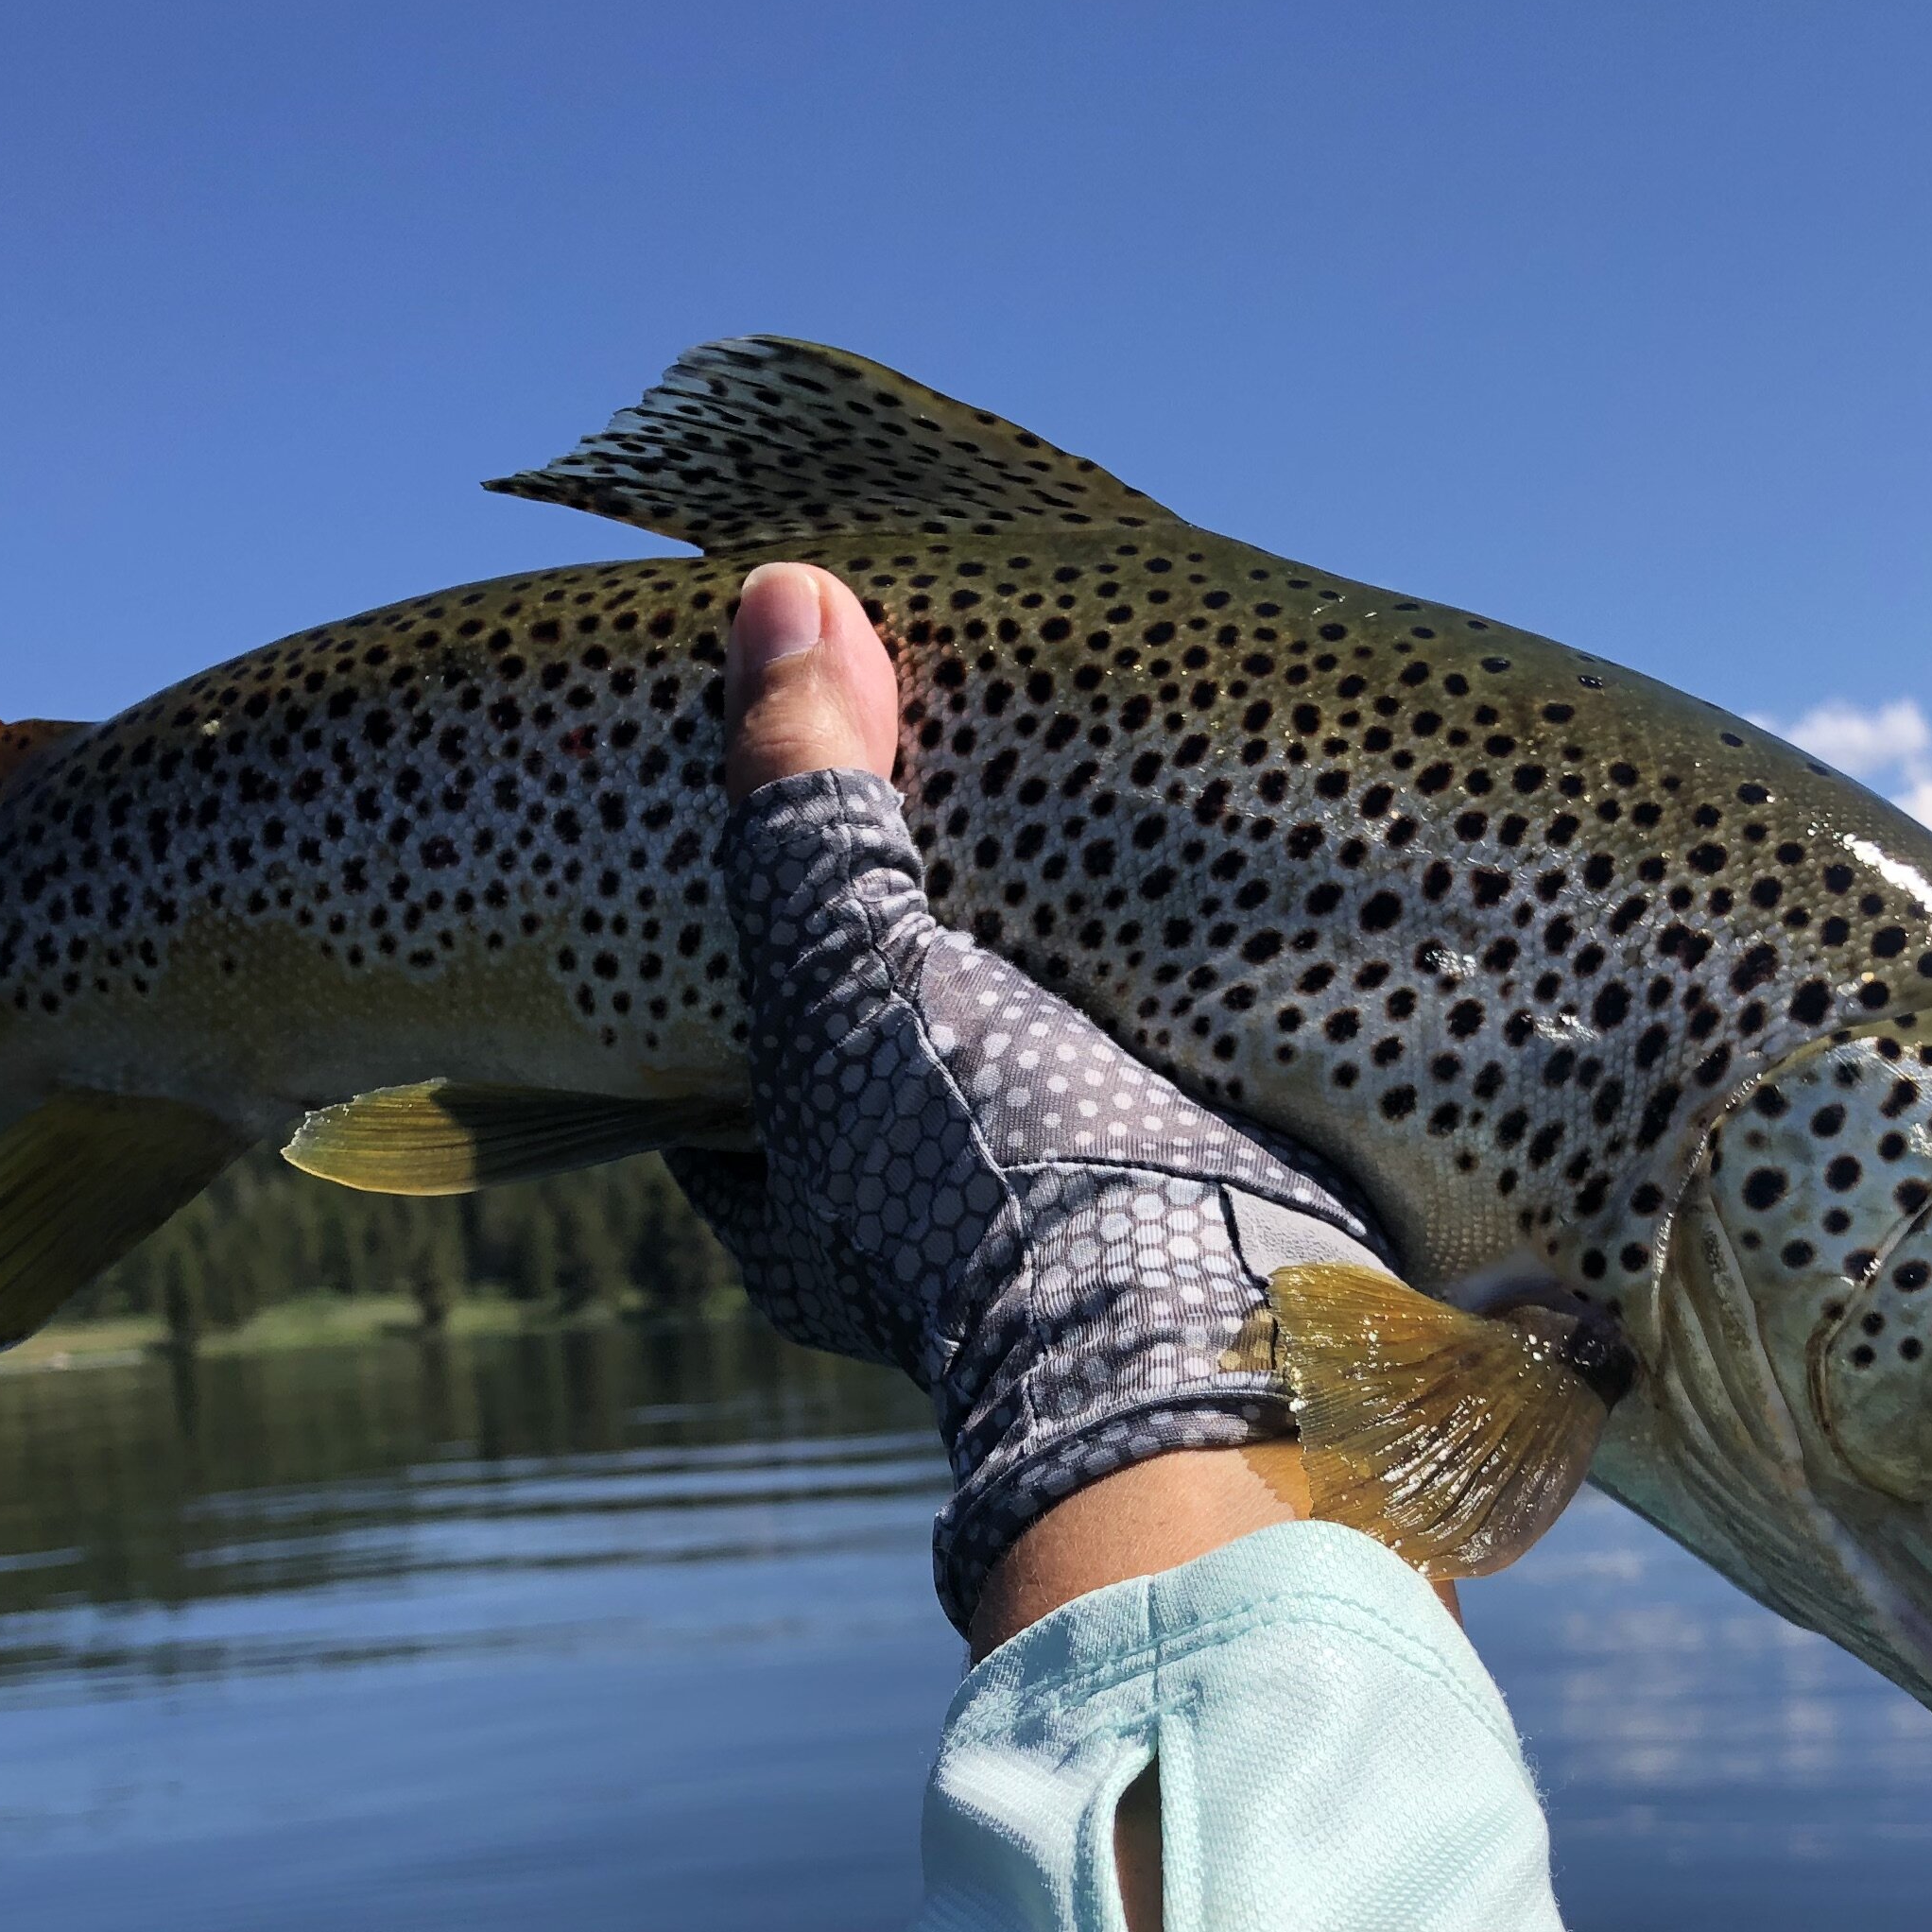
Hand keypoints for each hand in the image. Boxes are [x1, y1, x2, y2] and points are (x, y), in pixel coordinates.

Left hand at [677, 565, 1399, 1651]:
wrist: (1207, 1335)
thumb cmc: (979, 1174)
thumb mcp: (855, 959)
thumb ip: (809, 793)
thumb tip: (779, 596)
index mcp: (803, 1219)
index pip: (725, 1083)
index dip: (738, 969)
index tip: (771, 860)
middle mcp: (925, 1256)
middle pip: (890, 1074)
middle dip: (919, 978)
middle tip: (950, 837)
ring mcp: (1070, 1252)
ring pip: (1040, 1088)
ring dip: (1069, 993)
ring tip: (1092, 850)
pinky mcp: (1205, 1231)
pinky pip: (1177, 1101)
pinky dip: (1184, 1021)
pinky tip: (1207, 926)